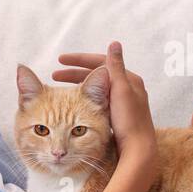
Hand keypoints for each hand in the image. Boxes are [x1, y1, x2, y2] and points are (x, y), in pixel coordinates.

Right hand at [55, 43, 156, 161]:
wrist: (137, 149)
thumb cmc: (129, 121)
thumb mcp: (120, 91)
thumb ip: (116, 67)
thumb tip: (114, 42)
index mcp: (129, 79)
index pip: (101, 62)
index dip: (79, 60)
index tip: (60, 60)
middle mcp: (127, 89)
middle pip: (97, 75)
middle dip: (74, 74)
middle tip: (54, 76)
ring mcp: (122, 102)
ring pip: (95, 88)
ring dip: (77, 85)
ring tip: (59, 88)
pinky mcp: (116, 115)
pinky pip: (96, 100)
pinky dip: (83, 98)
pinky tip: (72, 102)